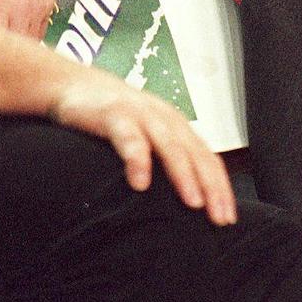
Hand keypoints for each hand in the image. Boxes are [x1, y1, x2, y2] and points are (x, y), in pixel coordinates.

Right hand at [51, 66, 236, 225]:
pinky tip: (140, 182)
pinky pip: (129, 138)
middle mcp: (165, 120)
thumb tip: (184, 200)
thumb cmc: (114, 116)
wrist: (74, 84)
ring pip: (170, 146)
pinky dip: (138, 159)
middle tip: (219, 217)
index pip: (208, 159)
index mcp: (177, 127)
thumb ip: (165, 159)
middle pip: (196, 155)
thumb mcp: (146, 135)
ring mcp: (141, 115)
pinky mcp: (114, 114)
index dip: (220, 189)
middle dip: (212, 187)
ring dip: (184, 175)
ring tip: (193, 202)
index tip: (228, 218)